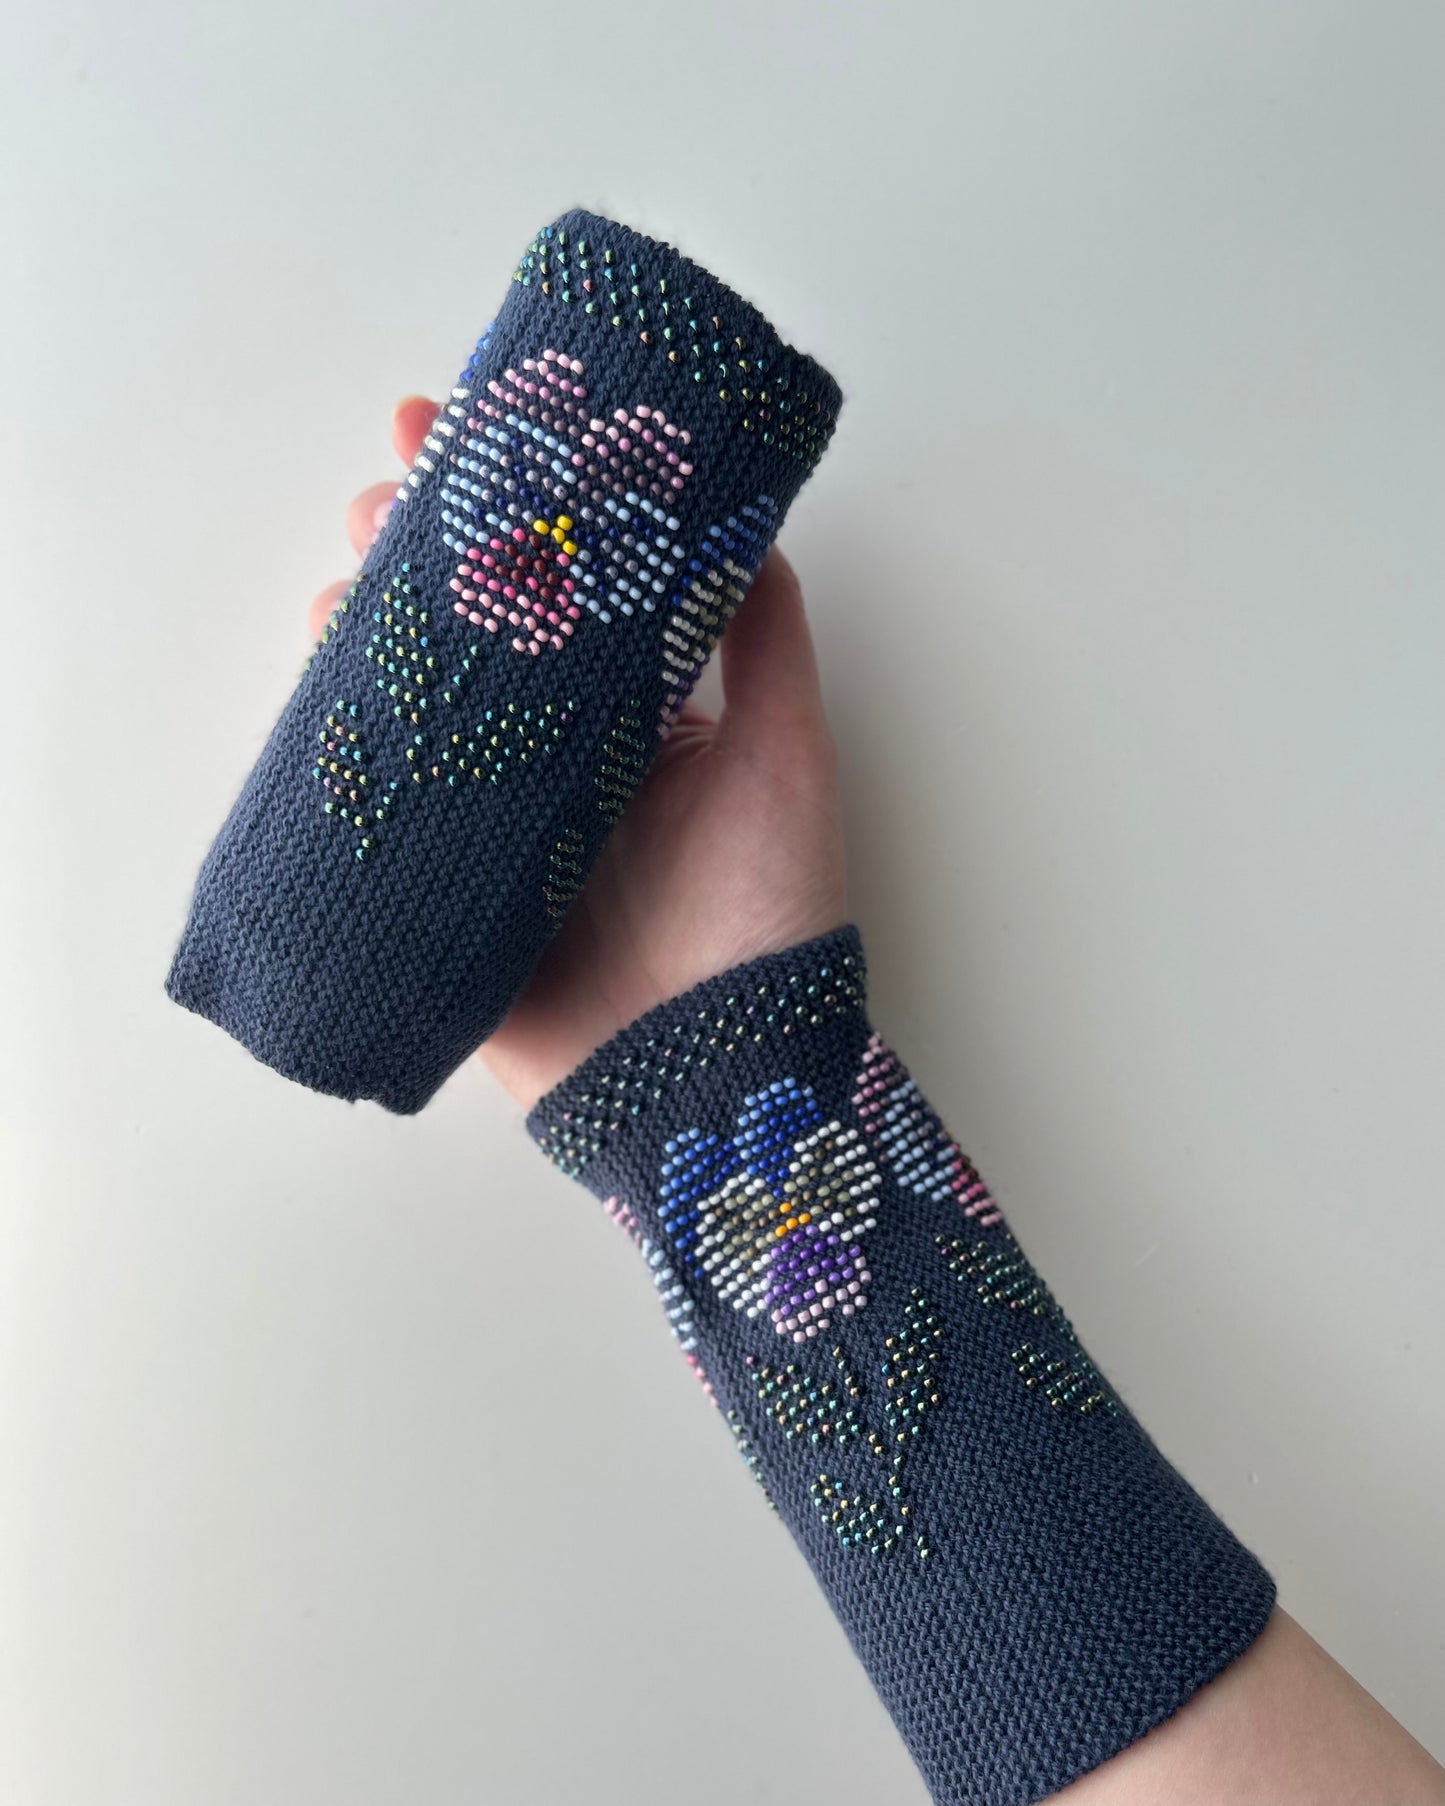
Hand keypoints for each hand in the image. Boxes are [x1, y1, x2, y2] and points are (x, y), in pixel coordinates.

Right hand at [311, 397, 848, 1109]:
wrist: (714, 1064)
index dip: (514, 513)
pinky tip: (319, 678)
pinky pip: (376, 804)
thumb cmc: (765, 908)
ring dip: (367, 629)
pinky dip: (338, 739)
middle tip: (383, 495)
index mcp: (635, 725)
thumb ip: (768, 647)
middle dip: (420, 555)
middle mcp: (556, 764)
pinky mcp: (439, 889)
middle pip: (471, 636)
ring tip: (344, 576)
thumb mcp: (786, 758)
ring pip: (411, 705)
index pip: (561, 595)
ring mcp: (490, 825)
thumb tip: (751, 529)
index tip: (472, 430)